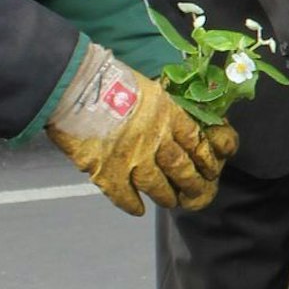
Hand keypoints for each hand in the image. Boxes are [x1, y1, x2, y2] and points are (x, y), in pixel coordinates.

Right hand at [46, 44, 227, 214]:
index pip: (195, 141)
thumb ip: (158, 106)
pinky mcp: (107, 171)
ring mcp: (133, 158)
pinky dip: (131, 204)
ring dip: (166, 195)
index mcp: (167, 114)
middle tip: (197, 192)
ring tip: (171, 201)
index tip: (211, 168)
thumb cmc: (108, 78)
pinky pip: (123, 194)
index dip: (205, 158)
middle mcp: (155, 139)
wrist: (77, 87)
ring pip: (157, 184)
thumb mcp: (146, 86)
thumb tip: (166, 117)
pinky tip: (138, 210)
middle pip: (181, 167)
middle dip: (192, 182)